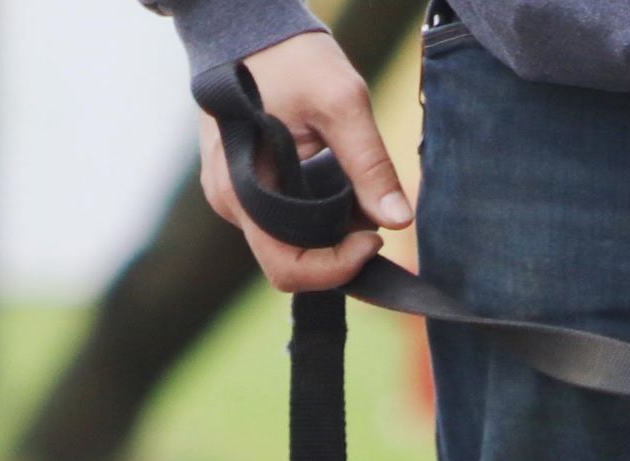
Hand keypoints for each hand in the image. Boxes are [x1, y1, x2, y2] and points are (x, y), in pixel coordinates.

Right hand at [197, 31, 412, 290]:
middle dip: (337, 253)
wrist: (245, 25)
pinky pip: (282, 224)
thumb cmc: (288, 55)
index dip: (337, 266)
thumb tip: (400, 220)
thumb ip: (370, 163)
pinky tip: (335, 186)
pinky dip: (316, 217)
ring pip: (289, 245)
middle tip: (372, 223)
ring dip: (329, 234)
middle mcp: (230, 204)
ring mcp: (233, 199)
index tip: (375, 239)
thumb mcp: (342, 101)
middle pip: (290, 262)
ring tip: (356, 194)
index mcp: (243, 191)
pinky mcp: (242, 190)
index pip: (288, 266)